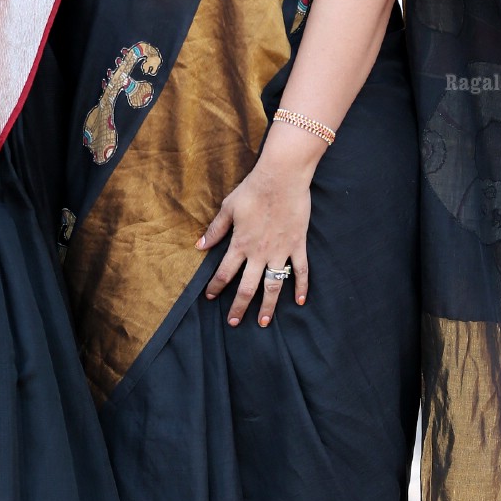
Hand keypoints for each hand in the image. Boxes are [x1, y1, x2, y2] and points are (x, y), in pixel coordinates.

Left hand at [196, 139, 312, 326]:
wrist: (282, 177)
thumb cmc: (253, 190)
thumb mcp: (228, 208)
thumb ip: (215, 230)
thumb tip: (199, 246)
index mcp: (240, 244)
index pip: (225, 273)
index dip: (216, 286)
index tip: (211, 297)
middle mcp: (259, 253)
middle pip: (247, 287)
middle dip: (239, 307)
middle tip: (234, 322)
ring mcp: (280, 251)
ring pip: (274, 285)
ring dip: (268, 305)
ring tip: (264, 322)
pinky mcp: (297, 245)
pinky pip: (300, 270)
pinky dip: (301, 286)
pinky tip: (300, 301)